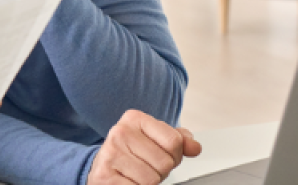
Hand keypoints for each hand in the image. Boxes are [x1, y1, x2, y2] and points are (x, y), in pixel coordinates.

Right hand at [87, 109, 201, 184]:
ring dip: (149, 182)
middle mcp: (120, 132)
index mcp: (134, 118)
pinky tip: (128, 180)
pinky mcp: (105, 175)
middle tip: (146, 166)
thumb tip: (195, 147)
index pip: (174, 141)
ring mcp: (110, 154)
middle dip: (161, 171)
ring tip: (136, 174)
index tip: (161, 153)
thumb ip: (178, 140)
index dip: (175, 155)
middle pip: (165, 162)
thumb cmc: (131, 152)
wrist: (102, 166)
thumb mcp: (154, 139)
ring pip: (152, 179)